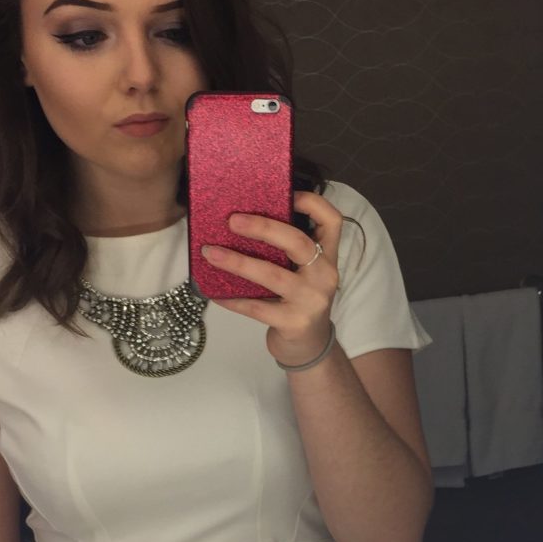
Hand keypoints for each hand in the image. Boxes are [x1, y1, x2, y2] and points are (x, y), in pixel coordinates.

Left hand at [200, 191, 340, 366]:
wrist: (309, 347)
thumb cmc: (299, 302)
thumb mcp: (304, 273)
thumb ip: (288, 251)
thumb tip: (242, 219)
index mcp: (327, 257)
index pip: (332, 221)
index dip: (312, 202)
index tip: (287, 194)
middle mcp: (324, 276)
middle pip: (298, 242)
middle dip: (264, 228)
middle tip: (232, 220)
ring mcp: (311, 301)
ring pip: (273, 275)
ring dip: (238, 262)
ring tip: (211, 253)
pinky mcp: (294, 323)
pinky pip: (257, 307)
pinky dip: (233, 299)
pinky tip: (214, 292)